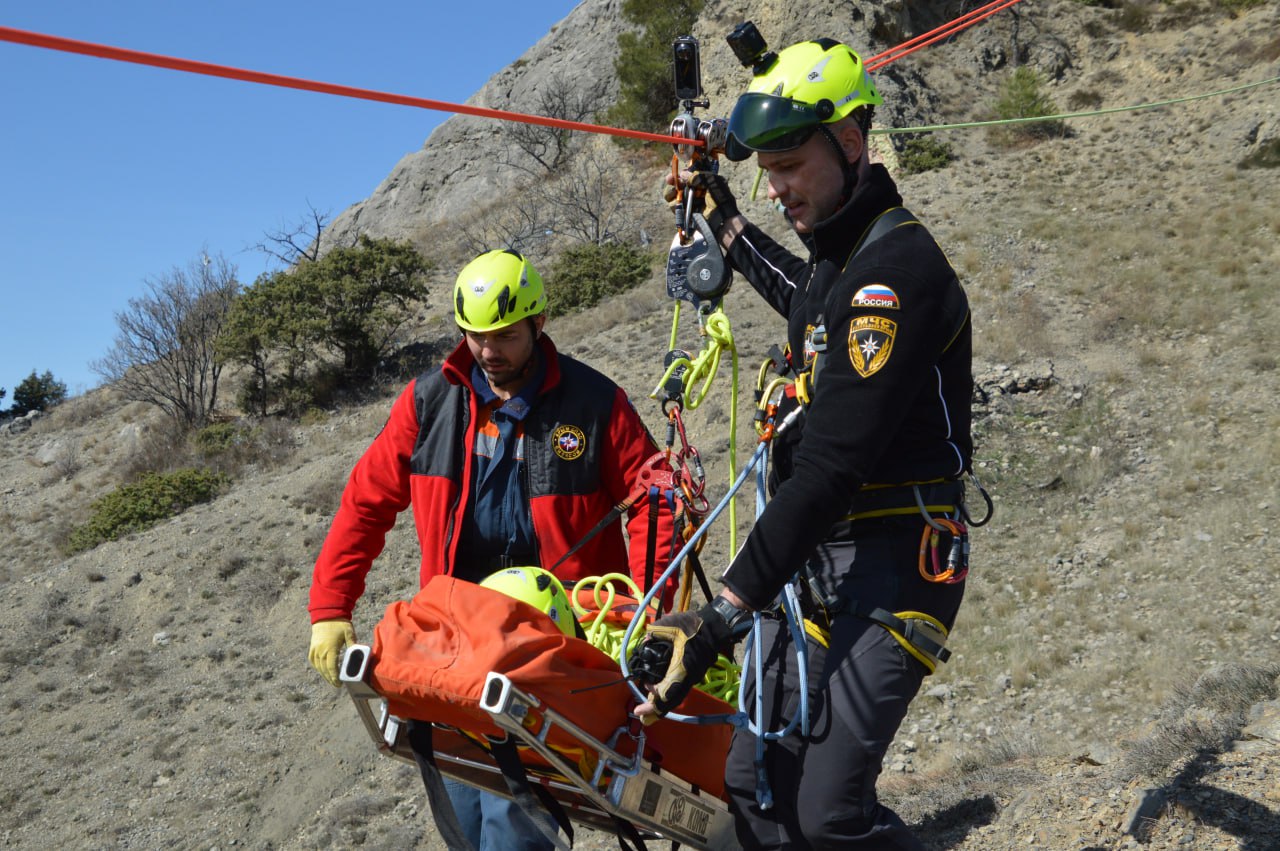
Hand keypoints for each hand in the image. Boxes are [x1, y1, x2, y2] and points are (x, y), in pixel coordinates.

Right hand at [309, 619, 355, 686]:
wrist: (326, 614)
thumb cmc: (339, 623)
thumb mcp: (349, 633)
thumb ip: (353, 644)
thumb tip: (359, 654)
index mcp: (331, 648)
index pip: (332, 667)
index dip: (334, 677)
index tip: (339, 683)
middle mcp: (321, 650)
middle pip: (324, 669)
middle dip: (330, 678)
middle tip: (336, 684)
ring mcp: (315, 649)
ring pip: (318, 666)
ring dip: (323, 674)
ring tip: (330, 679)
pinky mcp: (312, 646)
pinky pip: (313, 660)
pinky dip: (317, 667)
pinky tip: (321, 670)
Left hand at [630, 605, 731, 723]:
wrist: (714, 628)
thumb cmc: (692, 626)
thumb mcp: (670, 625)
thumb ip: (654, 633)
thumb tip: (645, 640)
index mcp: (681, 667)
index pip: (666, 693)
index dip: (652, 705)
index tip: (638, 711)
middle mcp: (688, 677)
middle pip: (671, 700)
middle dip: (656, 711)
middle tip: (642, 717)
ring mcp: (692, 677)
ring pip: (676, 696)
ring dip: (662, 703)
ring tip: (648, 709)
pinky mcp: (693, 675)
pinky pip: (680, 689)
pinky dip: (668, 694)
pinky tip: (658, 692)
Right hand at [664, 170, 740, 234]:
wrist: (721, 217)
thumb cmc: (719, 197)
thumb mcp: (712, 181)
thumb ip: (697, 176)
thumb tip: (683, 174)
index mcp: (701, 182)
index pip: (686, 176)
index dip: (678, 174)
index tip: (674, 175)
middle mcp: (693, 191)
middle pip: (676, 184)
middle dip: (672, 182)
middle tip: (670, 181)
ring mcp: (688, 202)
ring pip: (671, 195)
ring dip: (671, 193)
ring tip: (676, 194)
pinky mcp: (684, 212)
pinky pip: (673, 206)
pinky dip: (674, 204)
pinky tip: (679, 203)